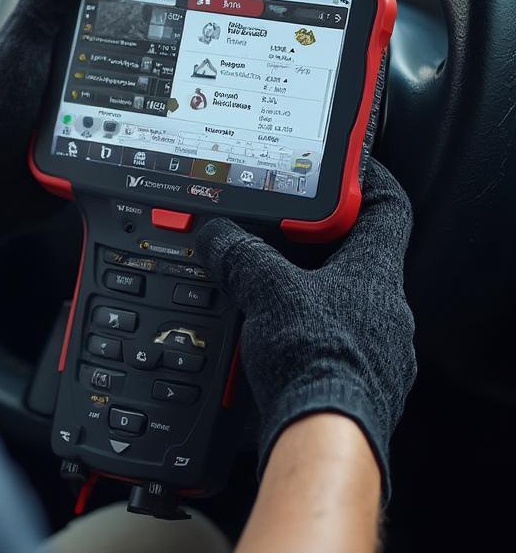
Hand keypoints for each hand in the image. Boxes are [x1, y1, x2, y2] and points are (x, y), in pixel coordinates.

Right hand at [194, 159, 416, 498]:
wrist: (321, 437)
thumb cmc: (314, 361)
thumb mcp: (265, 289)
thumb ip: (238, 252)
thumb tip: (215, 233)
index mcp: (375, 272)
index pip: (388, 207)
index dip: (364, 178)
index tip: (339, 166)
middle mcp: (383, 306)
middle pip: (357, 250)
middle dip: (316, 234)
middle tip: (278, 222)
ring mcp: (374, 344)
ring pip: (340, 293)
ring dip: (304, 280)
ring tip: (261, 274)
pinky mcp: (353, 375)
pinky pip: (329, 331)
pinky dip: (299, 319)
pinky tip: (268, 324)